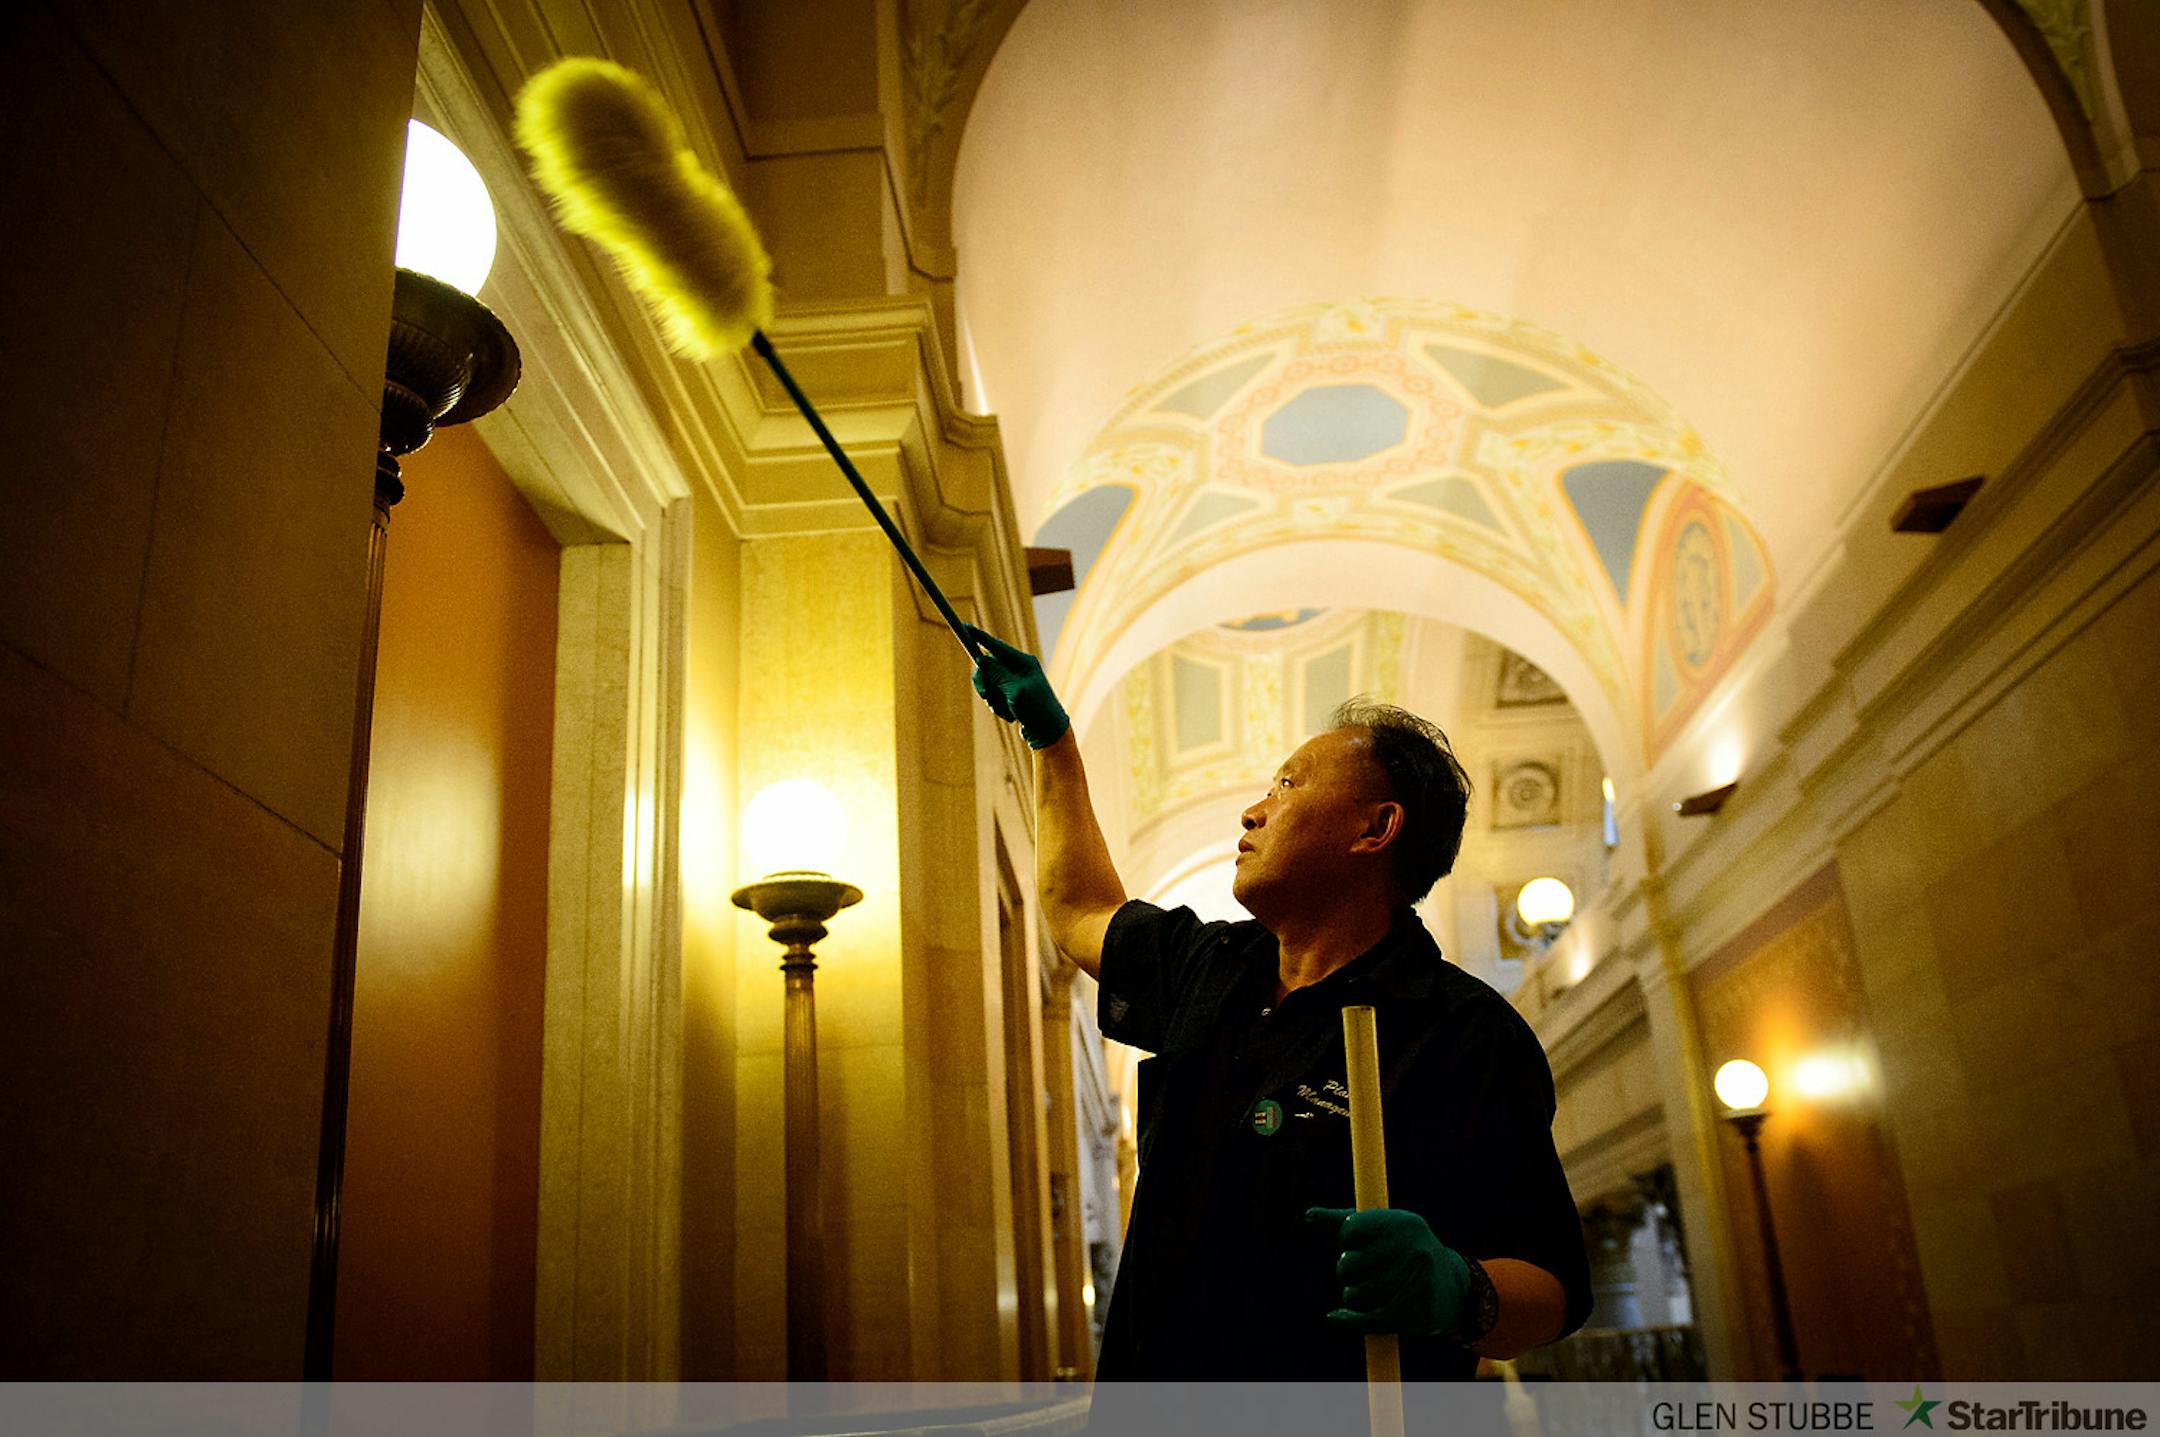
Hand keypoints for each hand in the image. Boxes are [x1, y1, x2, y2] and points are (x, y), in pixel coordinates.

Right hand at [965, 625, 1069, 749]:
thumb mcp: (1015, 691)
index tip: (964, 627)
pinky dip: (997, 706)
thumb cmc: (1036, 710)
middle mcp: (1018, 669)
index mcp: (1023, 663)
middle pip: (988, 666)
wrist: (1047, 732)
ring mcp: (1014, 682)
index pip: (996, 646)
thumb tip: (981, 659)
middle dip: (985, 683)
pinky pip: (993, 696)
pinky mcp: (1011, 695)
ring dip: (993, 699)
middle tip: (986, 695)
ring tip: (1006, 711)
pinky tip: (1010, 715)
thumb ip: (997, 674)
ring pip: (989, 684)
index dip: (979, 637)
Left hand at [1306, 1206, 1471, 1338]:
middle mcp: (1413, 1249)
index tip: (1357, 1244)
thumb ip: (1341, 1222)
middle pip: (1348, 1264)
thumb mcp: (1378, 1229)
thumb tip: (1309, 1216)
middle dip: (1346, 1272)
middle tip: (1363, 1273)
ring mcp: (1417, 1281)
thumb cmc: (1402, 1252)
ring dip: (1351, 1298)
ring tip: (1366, 1292)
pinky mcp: (1417, 1312)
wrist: (1450, 1286)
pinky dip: (1349, 1322)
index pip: (1350, 1230)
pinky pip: (1369, 1321)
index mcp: (1402, 1223)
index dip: (1346, 1241)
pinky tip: (1339, 1317)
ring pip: (1355, 1295)